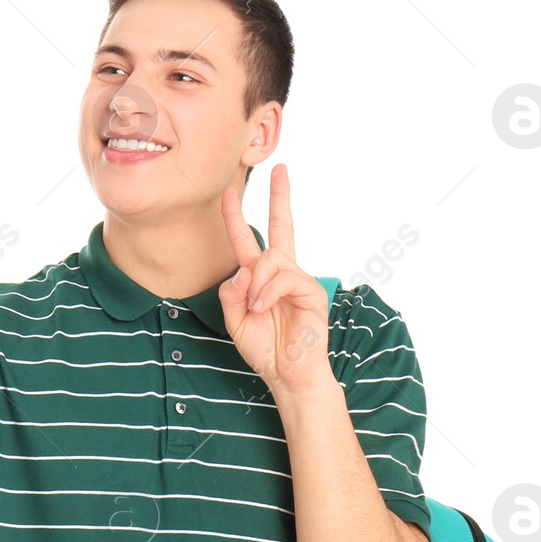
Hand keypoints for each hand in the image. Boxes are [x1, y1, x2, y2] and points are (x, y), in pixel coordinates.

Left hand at [218, 164, 334, 396]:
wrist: (287, 374)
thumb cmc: (264, 348)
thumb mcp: (234, 318)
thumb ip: (231, 292)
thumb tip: (243, 269)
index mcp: (261, 278)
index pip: (248, 241)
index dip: (236, 218)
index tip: (228, 193)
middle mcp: (282, 273)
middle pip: (282, 227)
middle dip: (280, 197)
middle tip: (280, 168)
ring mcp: (299, 280)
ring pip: (270, 260)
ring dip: (257, 284)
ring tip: (257, 309)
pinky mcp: (312, 291)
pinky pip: (284, 278)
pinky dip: (268, 293)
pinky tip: (265, 309)